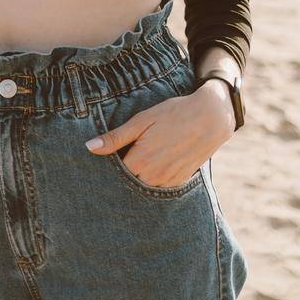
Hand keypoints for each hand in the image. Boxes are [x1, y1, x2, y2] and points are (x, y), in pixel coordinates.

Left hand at [85, 83, 235, 188]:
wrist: (210, 118)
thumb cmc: (173, 114)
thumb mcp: (141, 121)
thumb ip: (116, 138)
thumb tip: (89, 147)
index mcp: (140, 161)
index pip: (115, 171)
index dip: (111, 162)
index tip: (112, 151)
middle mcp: (153, 176)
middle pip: (129, 180)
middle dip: (125, 169)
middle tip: (127, 150)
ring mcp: (168, 181)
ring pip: (144, 184)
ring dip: (139, 174)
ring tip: (143, 153)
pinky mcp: (180, 181)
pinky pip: (160, 185)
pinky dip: (154, 176)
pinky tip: (157, 159)